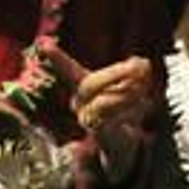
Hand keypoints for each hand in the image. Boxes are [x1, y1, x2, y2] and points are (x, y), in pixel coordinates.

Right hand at [52, 48, 154, 178]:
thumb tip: (141, 62)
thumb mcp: (129, 86)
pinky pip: (114, 119)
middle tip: (140, 65)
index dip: (58, 58)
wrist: (122, 144)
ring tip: (144, 88)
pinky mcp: (99, 133)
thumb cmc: (121, 110)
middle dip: (115, 73)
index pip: (68, 71)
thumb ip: (132, 72)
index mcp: (83, 88)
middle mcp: (80, 103)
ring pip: (103, 102)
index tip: (45, 44)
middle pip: (89, 84)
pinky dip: (132, 109)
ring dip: (128, 92)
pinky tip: (143, 104)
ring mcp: (86, 119)